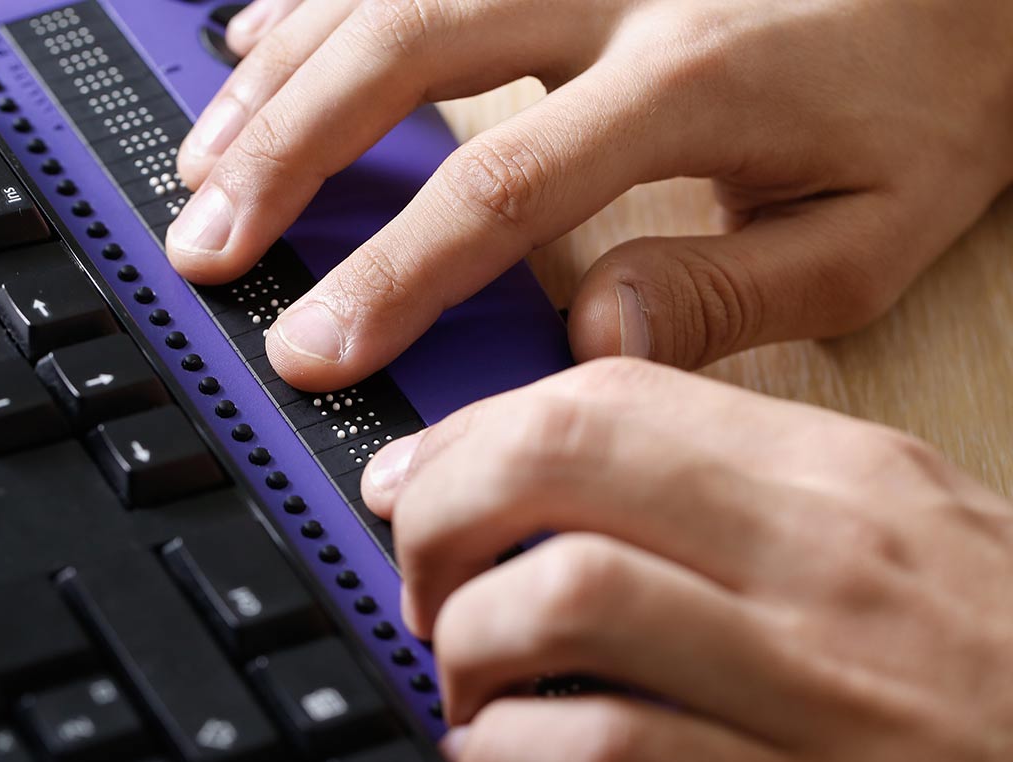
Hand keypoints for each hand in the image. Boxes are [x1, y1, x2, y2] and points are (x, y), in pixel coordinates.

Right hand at [165, 0, 1012, 391]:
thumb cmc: (931, 89)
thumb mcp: (873, 228)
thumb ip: (731, 292)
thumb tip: (593, 341)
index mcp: (689, 78)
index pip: (499, 187)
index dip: (390, 275)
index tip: (315, 344)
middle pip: (404, 56)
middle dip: (287, 161)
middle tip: (208, 245)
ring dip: (279, 81)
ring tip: (203, 165)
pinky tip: (258, 45)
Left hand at [360, 358, 1012, 761]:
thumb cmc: (989, 656)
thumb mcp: (888, 527)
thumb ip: (730, 488)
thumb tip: (555, 475)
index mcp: (833, 475)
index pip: (606, 394)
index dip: (472, 432)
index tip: (415, 476)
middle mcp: (817, 559)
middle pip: (558, 462)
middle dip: (440, 512)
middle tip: (421, 572)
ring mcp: (810, 686)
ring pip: (560, 596)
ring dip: (466, 636)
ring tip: (464, 670)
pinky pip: (600, 751)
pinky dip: (510, 752)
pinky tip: (506, 755)